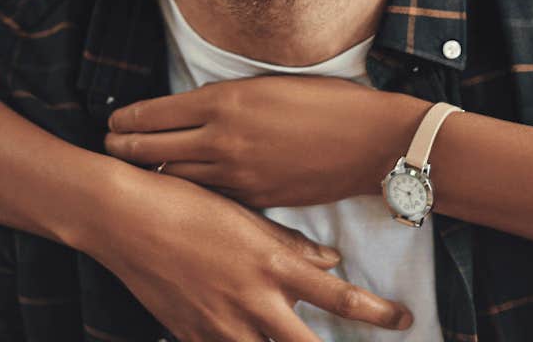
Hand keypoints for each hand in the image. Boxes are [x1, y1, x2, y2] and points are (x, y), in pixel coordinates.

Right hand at [81, 163, 412, 340]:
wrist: (127, 218)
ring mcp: (221, 327)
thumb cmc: (189, 204)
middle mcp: (252, 302)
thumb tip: (331, 263)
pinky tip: (248, 336)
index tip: (405, 318)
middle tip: (376, 334)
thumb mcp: (247, 215)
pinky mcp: (191, 338)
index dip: (376, 311)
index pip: (338, 297)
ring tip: (296, 339)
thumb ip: (291, 245)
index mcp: (271, 264)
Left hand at [105, 75, 429, 206]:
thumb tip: (200, 107)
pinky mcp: (255, 201)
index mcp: (224, 103)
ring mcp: (237, 176)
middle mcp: (222, 141)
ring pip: (176, 177)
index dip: (127, 118)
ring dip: (152, 170)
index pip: (156, 113)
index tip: (113, 119)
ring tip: (136, 167)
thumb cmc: (327, 100)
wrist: (369, 140)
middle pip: (153, 150)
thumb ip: (229, 97)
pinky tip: (182, 188)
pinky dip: (190, 190)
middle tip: (110, 145)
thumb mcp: (269, 85)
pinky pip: (210, 197)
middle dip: (124, 148)